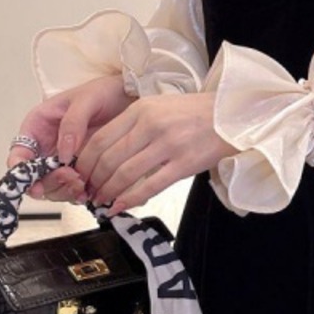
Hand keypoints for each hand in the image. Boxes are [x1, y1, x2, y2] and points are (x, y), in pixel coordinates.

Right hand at [6, 74, 132, 202]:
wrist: (127, 98)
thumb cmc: (102, 93)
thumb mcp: (85, 100)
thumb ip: (72, 124)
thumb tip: (63, 154)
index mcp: (37, 127)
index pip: (18, 154)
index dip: (20, 172)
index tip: (33, 183)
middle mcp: (45, 147)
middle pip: (34, 177)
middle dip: (49, 182)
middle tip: (71, 177)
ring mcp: (61, 161)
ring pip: (52, 187)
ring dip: (63, 191)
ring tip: (82, 184)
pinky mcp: (79, 170)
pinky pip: (71, 190)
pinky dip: (77, 194)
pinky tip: (88, 192)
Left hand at [73, 91, 239, 213]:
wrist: (232, 116)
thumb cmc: (194, 113)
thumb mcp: (158, 107)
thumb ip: (133, 125)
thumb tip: (106, 152)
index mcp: (140, 110)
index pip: (100, 139)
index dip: (85, 162)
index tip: (81, 174)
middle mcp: (151, 125)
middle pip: (109, 159)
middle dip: (94, 180)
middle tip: (89, 192)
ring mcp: (168, 145)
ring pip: (125, 174)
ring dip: (108, 192)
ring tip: (102, 201)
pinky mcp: (184, 164)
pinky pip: (149, 186)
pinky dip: (130, 199)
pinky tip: (120, 206)